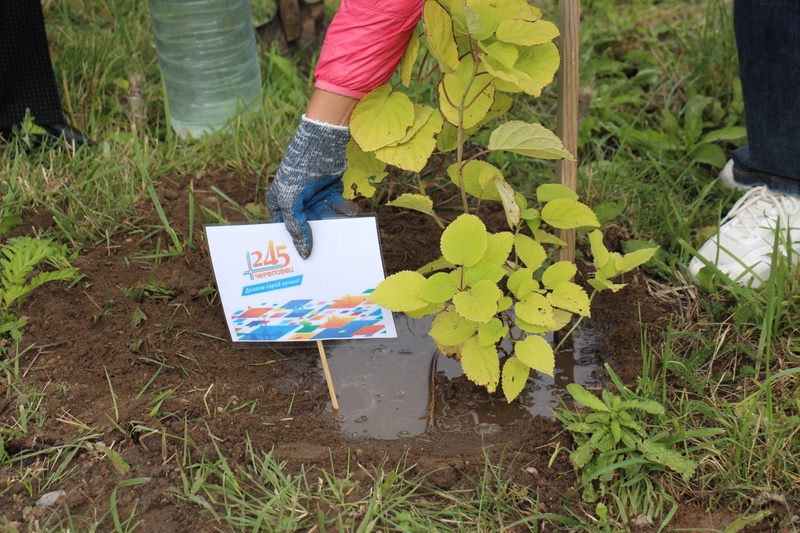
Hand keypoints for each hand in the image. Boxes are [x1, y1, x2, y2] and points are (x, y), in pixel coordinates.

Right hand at [266, 116, 358, 258]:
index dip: (294, 242)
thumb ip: (297, 228)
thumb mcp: (291, 202)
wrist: (322, 143)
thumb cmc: (299, 171)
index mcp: (279, 203)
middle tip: (326, 254)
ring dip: (332, 225)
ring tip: (340, 237)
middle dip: (316, 236)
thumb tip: (304, 253)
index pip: (286, 229)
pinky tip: (350, 215)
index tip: (304, 260)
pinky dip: (343, 211)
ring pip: (324, 218)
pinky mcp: (329, 192)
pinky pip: (337, 207)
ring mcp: (313, 197)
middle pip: (307, 226)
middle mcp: (296, 202)